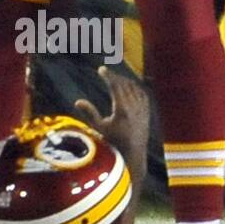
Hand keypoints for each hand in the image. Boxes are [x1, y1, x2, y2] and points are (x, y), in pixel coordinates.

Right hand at [74, 66, 149, 180]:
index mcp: (122, 109)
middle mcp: (134, 107)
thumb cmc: (113, 142)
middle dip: (115, 76)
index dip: (108, 76)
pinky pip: (142, 94)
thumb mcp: (99, 128)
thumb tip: (77, 101)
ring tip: (115, 78)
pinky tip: (130, 86)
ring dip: (125, 81)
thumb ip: (90, 114)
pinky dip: (135, 87)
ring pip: (134, 88)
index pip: (115, 86)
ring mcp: (142, 109)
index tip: (101, 69)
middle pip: (125, 85)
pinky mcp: (147, 112)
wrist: (133, 153)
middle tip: (106, 73)